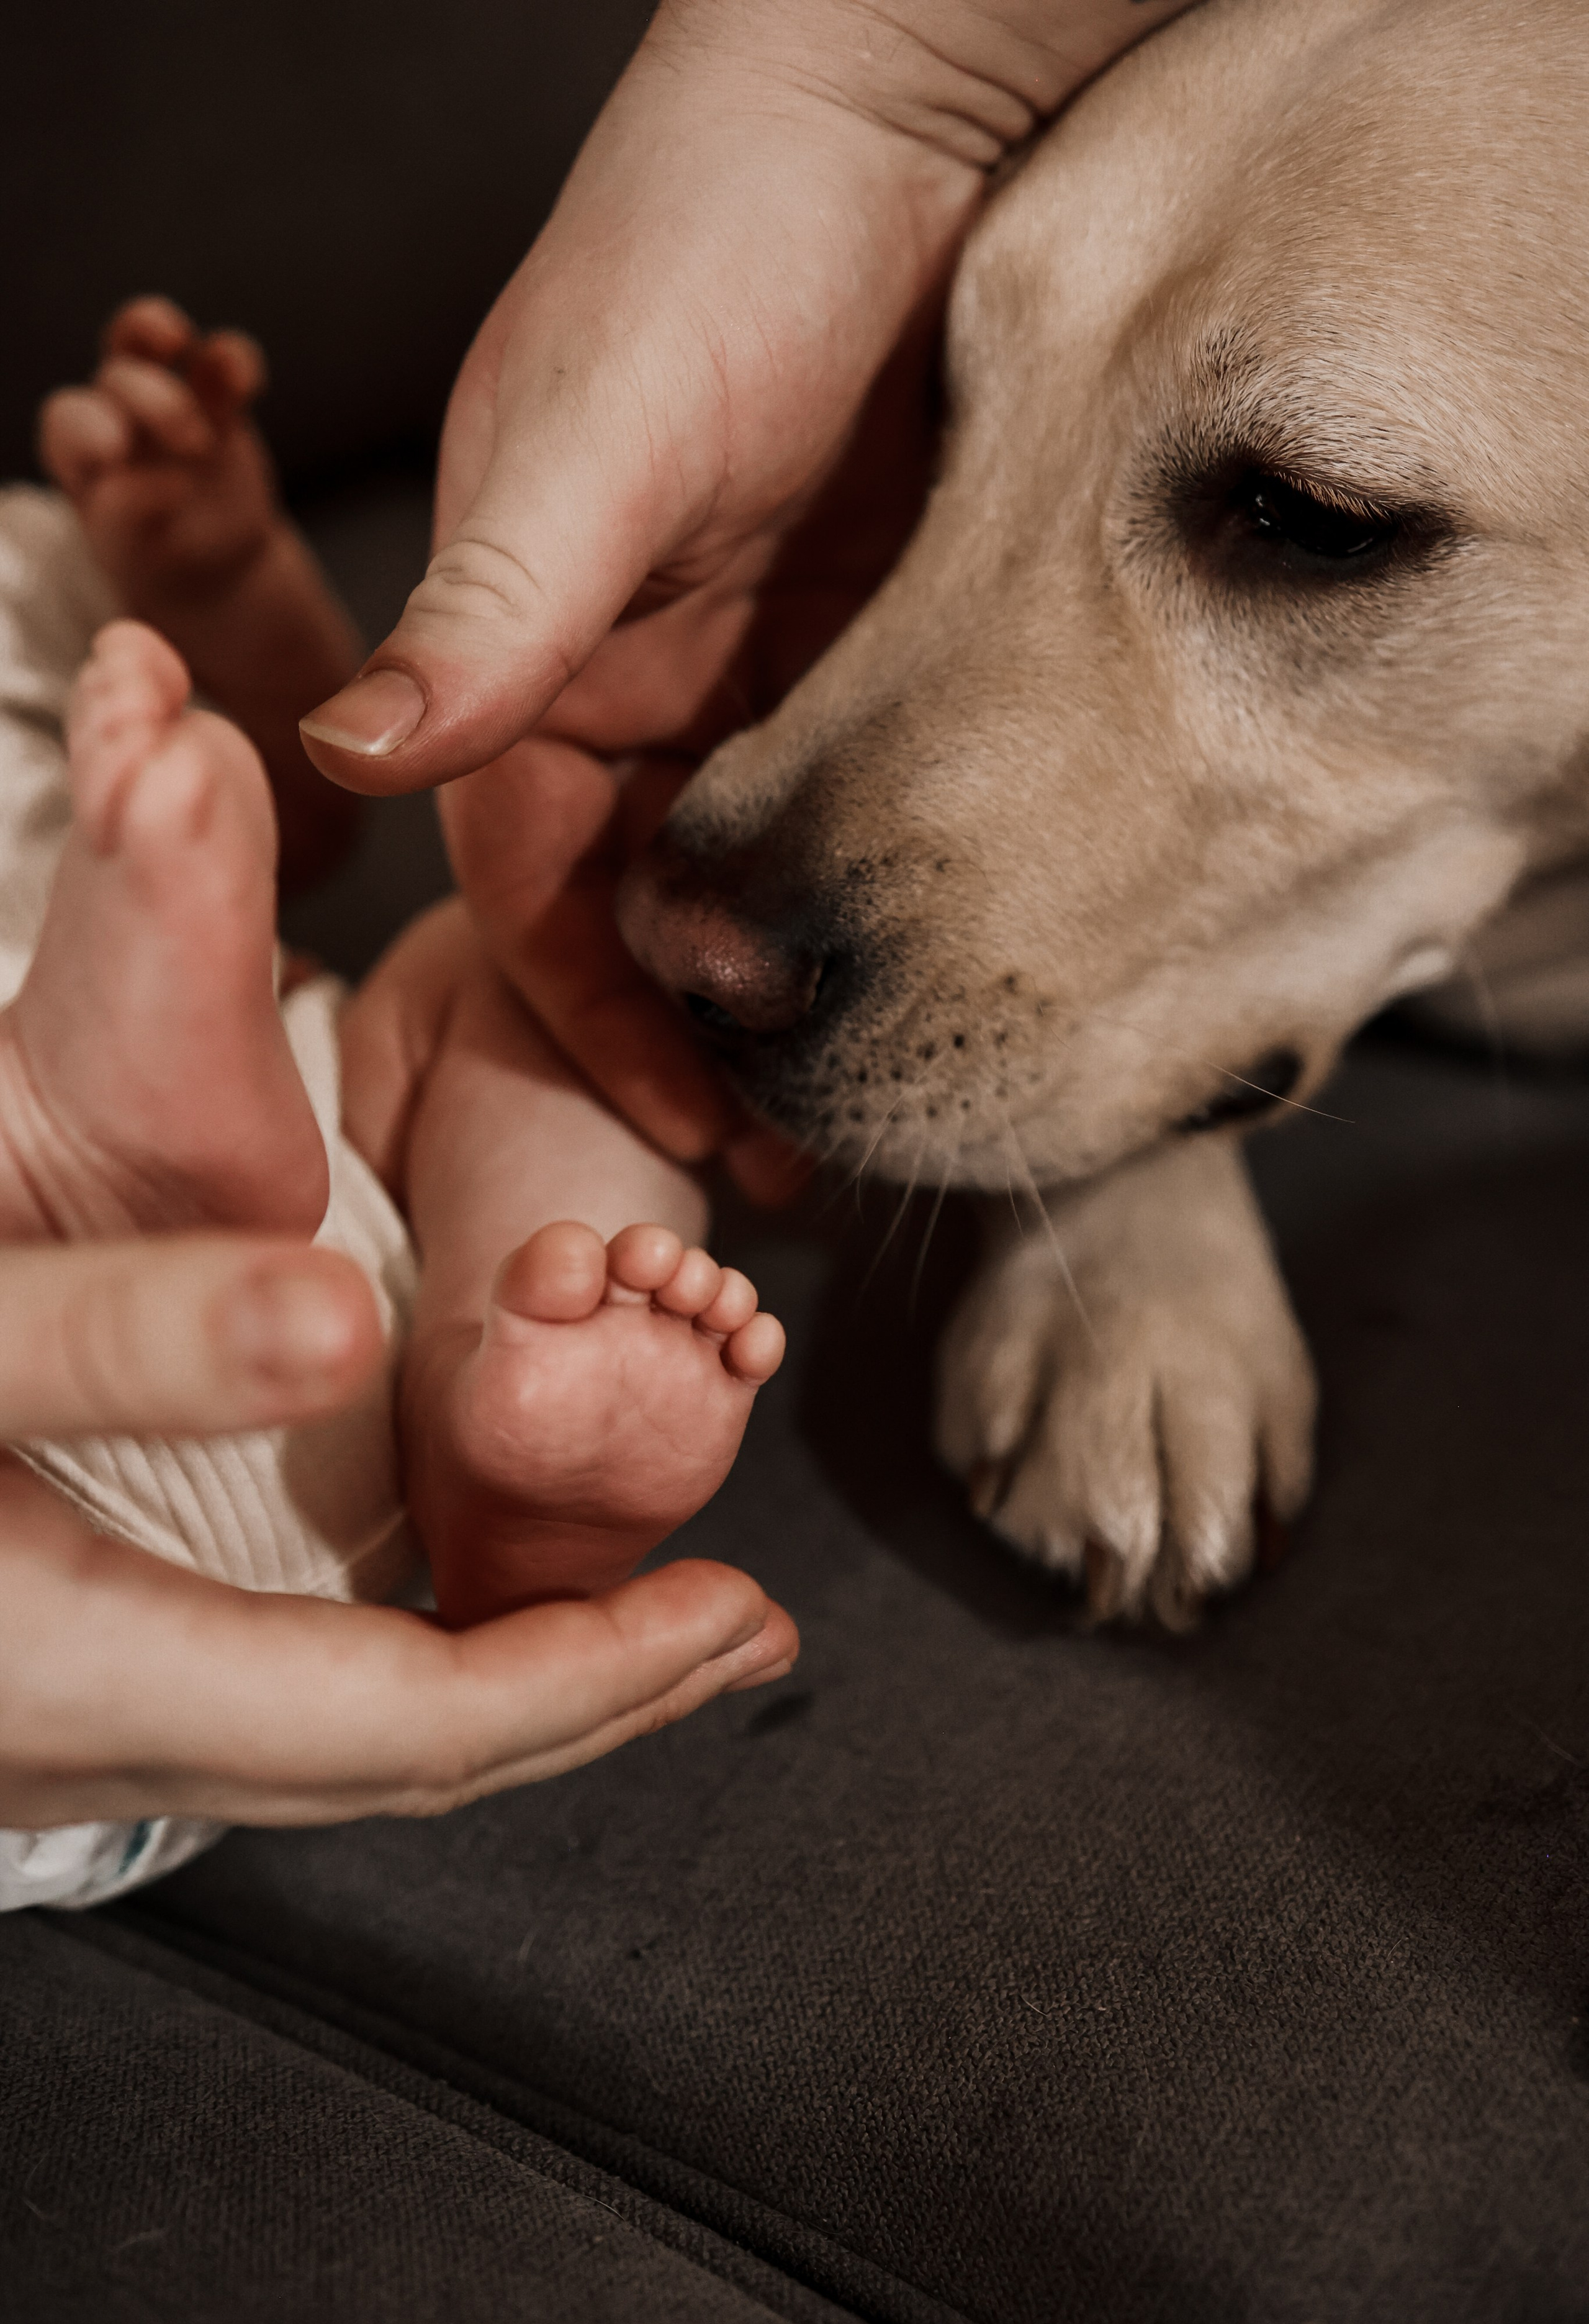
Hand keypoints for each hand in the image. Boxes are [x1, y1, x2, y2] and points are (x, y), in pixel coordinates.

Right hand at [0, 1234, 794, 1827]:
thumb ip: (122, 1338)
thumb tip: (340, 1327)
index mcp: (98, 1671)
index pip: (420, 1716)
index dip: (597, 1669)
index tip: (734, 1610)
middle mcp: (96, 1736)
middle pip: (412, 1758)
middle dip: (599, 1695)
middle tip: (745, 1635)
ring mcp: (75, 1726)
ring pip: (350, 1746)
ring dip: (517, 1690)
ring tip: (648, 1637)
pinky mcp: (63, 1682)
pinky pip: (286, 1711)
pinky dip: (410, 1671)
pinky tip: (444, 1621)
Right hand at [299, 0, 1195, 1192]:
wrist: (904, 111)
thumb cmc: (716, 225)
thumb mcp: (599, 432)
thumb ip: (493, 606)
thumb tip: (351, 744)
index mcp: (533, 654)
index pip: (539, 881)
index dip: (601, 1013)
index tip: (689, 1124)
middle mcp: (638, 682)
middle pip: (656, 909)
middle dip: (719, 1037)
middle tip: (812, 1158)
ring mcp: (760, 671)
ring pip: (768, 876)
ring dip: (815, 988)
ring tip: (899, 1096)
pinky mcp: (876, 646)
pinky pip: (873, 802)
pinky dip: (900, 890)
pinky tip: (961, 962)